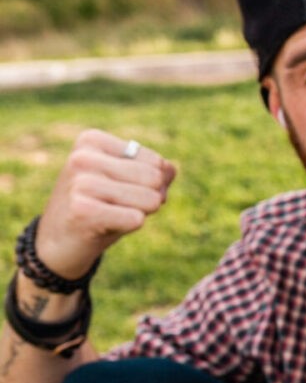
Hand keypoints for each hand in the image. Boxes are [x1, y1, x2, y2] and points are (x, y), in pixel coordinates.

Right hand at [33, 132, 176, 278]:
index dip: (149, 183)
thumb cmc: (100, 206)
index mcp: (92, 140)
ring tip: (108, 214)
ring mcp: (80, 183)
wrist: (59, 241)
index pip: (156, 162)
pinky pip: (137, 219)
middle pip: (155, 179)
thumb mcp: (127, 181)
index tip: (118, 189)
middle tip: (116, 206)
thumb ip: (157, 170)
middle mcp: (82, 157)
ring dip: (138, 213)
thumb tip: (169, 169)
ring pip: (150, 199)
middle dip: (147, 199)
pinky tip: (102, 226)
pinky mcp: (83, 211)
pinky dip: (128, 227)